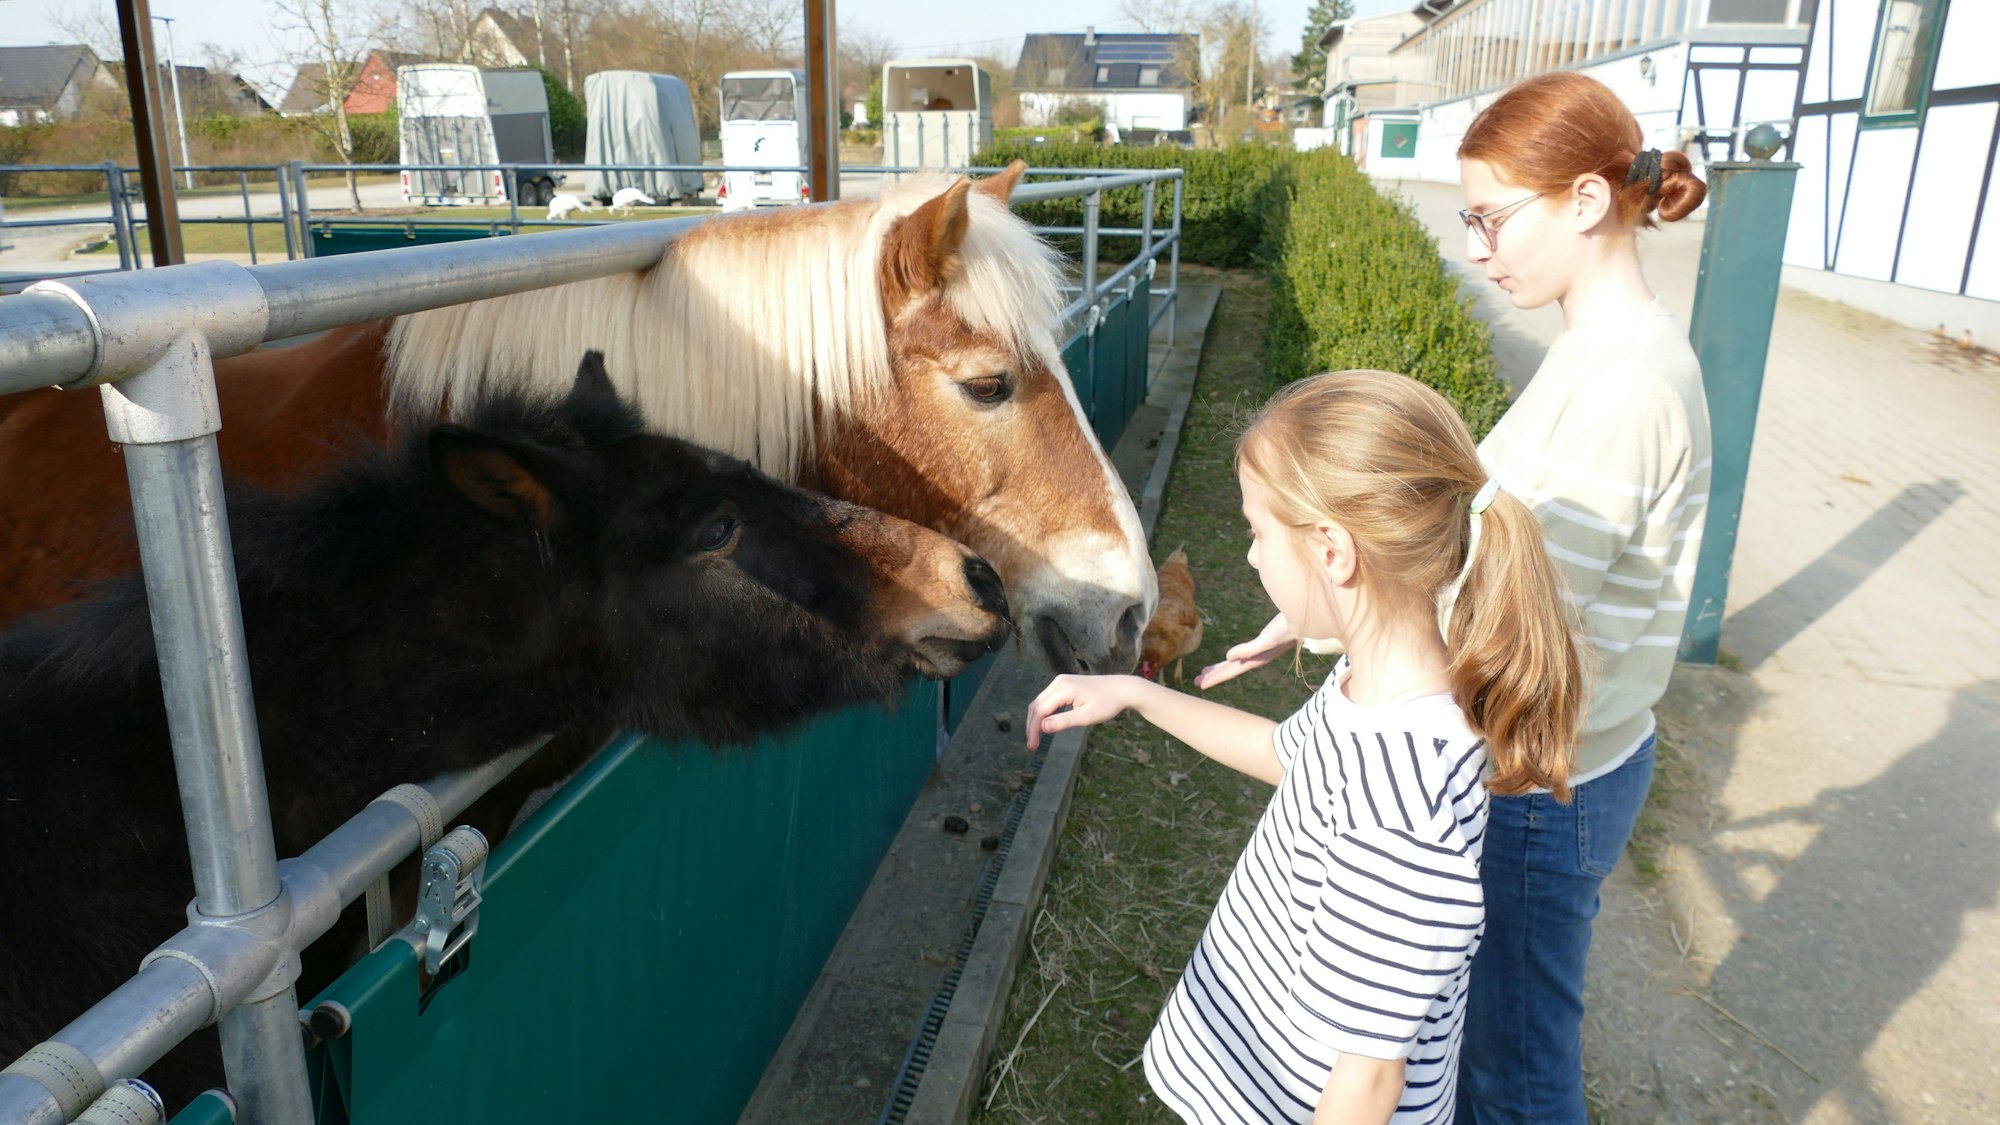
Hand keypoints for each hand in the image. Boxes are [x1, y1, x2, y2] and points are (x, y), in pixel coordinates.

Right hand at [1024, 674, 1140, 748]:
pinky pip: (1048, 699)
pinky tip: (1046, 726)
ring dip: (1036, 720)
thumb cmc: (1107, 703)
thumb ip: (1064, 721)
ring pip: (1040, 702)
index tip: (1032, 747)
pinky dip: (1044, 713)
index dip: (1033, 730)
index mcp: (1064, 688)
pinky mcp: (1064, 684)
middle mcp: (1059, 682)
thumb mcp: (1087, 717)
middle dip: (1032, 726)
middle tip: (1032, 746)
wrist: (1121, 689)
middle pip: (1036, 705)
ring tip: (1036, 739)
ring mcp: (1060, 681)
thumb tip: (1042, 727)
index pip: (1040, 711)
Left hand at [1193, 612, 1296, 689]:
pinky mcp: (1262, 643)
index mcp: (1255, 659)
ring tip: (1205, 672)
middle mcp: (1256, 658)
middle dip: (1214, 676)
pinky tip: (1228, 657)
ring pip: (1235, 663)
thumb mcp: (1268, 639)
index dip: (1215, 678)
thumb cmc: (1287, 629)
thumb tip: (1228, 656)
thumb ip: (1249, 649)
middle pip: (1230, 669)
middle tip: (1196, 682)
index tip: (1200, 685)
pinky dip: (1232, 658)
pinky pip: (1242, 654)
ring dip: (1220, 668)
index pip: (1230, 671)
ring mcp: (1259, 652)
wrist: (1305, 621)